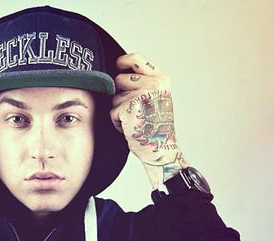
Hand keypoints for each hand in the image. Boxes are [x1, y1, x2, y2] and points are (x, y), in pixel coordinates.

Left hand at [109, 53, 189, 186]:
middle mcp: (152, 84)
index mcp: (161, 80)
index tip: (118, 64)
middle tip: (134, 109)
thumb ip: (144, 83)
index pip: (137, 59)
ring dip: (119, 110)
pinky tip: (129, 127)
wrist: (160, 148)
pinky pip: (112, 112)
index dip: (123, 61)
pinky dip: (117, 122)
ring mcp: (140, 95)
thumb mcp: (157, 98)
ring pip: (114, 98)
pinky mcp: (128, 108)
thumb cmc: (156, 127)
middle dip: (120, 94)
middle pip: (119, 79)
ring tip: (134, 120)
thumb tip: (120, 72)